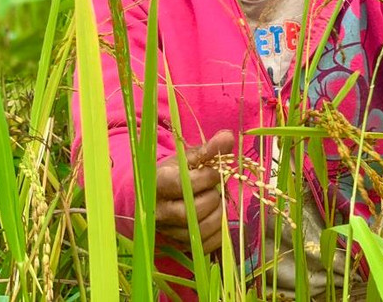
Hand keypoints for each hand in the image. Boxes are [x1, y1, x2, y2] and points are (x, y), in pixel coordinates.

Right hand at [155, 130, 233, 251]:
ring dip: (218, 215)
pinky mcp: (178, 245)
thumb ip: (208, 149)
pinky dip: (218, 234)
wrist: (154, 196)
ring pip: (200, 231)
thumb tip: (228, 136)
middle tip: (216, 189)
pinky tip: (217, 218)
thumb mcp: (187, 158)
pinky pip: (204, 246)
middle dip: (213, 197)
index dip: (208, 177)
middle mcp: (159, 211)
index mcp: (159, 183)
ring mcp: (168, 231)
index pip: (185, 184)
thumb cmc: (173, 173)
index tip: (214, 171)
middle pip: (193, 211)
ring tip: (217, 202)